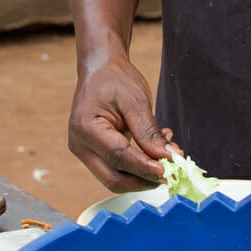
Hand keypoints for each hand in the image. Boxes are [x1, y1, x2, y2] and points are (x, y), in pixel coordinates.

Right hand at [67, 48, 174, 191]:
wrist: (100, 69)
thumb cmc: (114, 79)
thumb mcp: (136, 101)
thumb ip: (149, 133)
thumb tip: (167, 159)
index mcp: (86, 128)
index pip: (118, 157)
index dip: (144, 167)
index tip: (168, 170)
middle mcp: (80, 145)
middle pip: (113, 178)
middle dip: (144, 180)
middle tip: (171, 174)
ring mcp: (84, 151)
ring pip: (115, 179)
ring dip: (143, 175)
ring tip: (166, 157)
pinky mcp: (93, 154)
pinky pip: (116, 169)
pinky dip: (137, 167)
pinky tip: (154, 152)